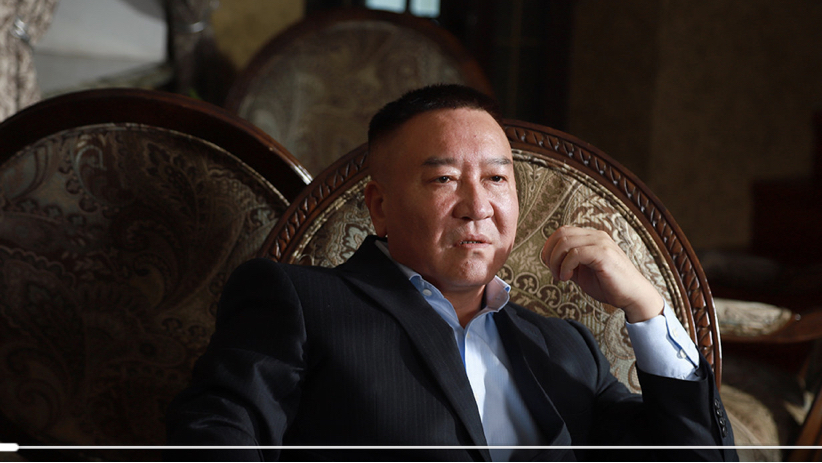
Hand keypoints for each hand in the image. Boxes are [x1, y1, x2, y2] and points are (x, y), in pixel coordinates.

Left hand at [540, 226, 662, 322]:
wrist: (633, 296)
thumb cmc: (609, 285)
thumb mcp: (582, 271)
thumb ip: (568, 262)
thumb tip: (549, 259)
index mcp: (592, 237)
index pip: (562, 231)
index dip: (550, 247)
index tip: (550, 266)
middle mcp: (596, 236)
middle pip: (561, 233)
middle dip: (550, 254)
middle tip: (554, 273)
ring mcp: (601, 243)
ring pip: (565, 242)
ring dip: (556, 261)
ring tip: (561, 277)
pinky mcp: (604, 254)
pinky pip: (575, 253)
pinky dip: (565, 266)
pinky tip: (568, 278)